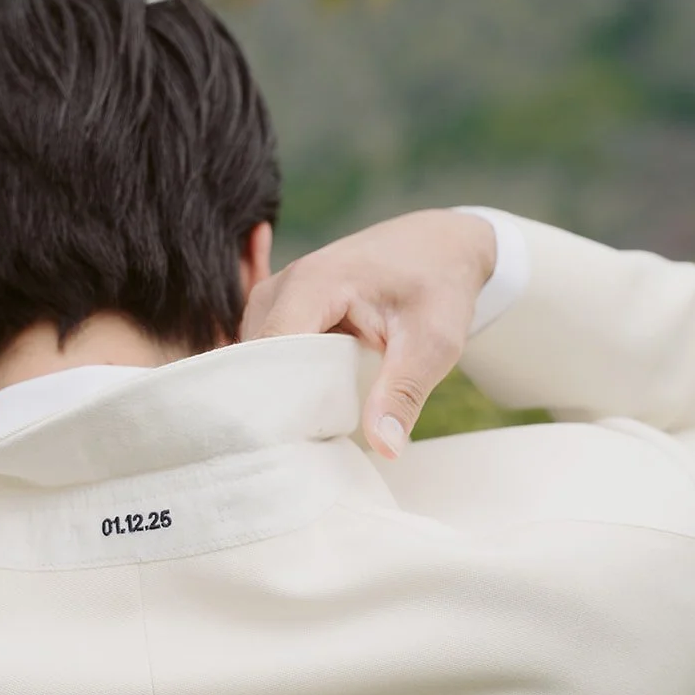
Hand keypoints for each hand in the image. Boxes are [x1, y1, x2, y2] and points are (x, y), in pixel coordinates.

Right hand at [240, 208, 496, 457]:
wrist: (439, 246)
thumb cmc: (438, 286)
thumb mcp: (433, 342)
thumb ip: (403, 392)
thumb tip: (386, 448)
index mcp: (312, 284)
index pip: (269, 352)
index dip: (273, 401)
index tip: (288, 446)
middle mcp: (282, 285)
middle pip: (255, 360)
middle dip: (274, 404)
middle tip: (301, 449)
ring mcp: (276, 296)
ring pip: (256, 360)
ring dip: (278, 394)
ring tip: (307, 431)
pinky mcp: (280, 308)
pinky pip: (266, 353)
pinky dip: (284, 381)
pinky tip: (309, 407)